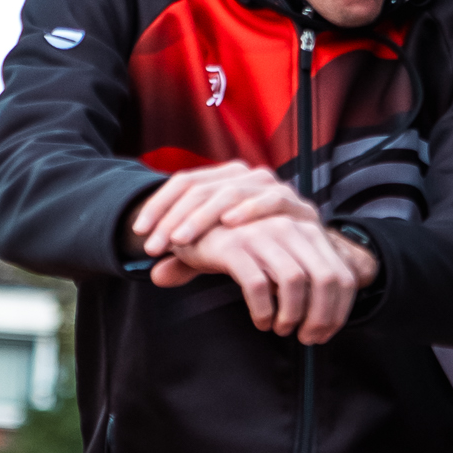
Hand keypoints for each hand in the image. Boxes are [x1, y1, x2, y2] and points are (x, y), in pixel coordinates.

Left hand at [125, 161, 317, 259]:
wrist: (311, 252)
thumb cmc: (260, 251)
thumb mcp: (220, 253)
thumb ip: (191, 262)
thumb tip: (157, 277)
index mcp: (221, 179)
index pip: (183, 183)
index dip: (158, 206)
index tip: (141, 234)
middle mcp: (244, 175)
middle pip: (200, 187)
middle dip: (173, 217)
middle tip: (155, 245)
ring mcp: (271, 186)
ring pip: (229, 191)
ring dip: (202, 216)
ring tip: (181, 240)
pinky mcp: (296, 202)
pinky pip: (270, 199)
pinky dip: (249, 209)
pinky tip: (229, 223)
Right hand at [151, 215, 375, 344]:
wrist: (193, 222)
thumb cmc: (243, 245)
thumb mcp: (280, 254)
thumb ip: (306, 276)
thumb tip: (327, 322)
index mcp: (307, 230)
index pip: (343, 275)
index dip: (340, 311)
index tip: (326, 333)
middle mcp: (289, 228)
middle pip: (326, 280)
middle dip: (321, 317)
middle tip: (307, 338)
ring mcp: (261, 234)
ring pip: (295, 282)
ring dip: (293, 315)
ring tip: (282, 328)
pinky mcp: (233, 247)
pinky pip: (259, 286)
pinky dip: (264, 312)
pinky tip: (261, 322)